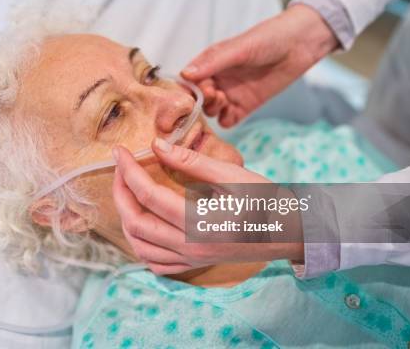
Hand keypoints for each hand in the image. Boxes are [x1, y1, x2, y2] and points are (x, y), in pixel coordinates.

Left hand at [112, 139, 303, 273]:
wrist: (290, 232)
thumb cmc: (266, 200)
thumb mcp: (232, 176)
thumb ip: (191, 162)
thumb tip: (156, 145)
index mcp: (201, 223)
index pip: (149, 195)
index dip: (128, 171)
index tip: (119, 151)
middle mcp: (192, 247)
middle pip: (137, 223)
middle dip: (120, 193)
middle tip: (119, 168)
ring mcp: (192, 260)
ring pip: (140, 247)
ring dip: (126, 218)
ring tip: (127, 192)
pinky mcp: (194, 265)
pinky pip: (155, 263)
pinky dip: (140, 244)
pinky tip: (142, 224)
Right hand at [182, 4, 337, 126]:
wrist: (299, 45)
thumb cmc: (267, 39)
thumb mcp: (238, 48)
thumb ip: (212, 62)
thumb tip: (185, 74)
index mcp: (210, 64)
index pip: (189, 81)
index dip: (187, 89)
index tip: (194, 91)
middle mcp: (217, 80)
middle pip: (198, 99)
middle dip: (202, 100)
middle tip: (215, 94)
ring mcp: (230, 94)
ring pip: (210, 111)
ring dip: (213, 109)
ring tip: (225, 100)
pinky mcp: (244, 107)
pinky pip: (228, 120)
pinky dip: (225, 120)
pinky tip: (232, 113)